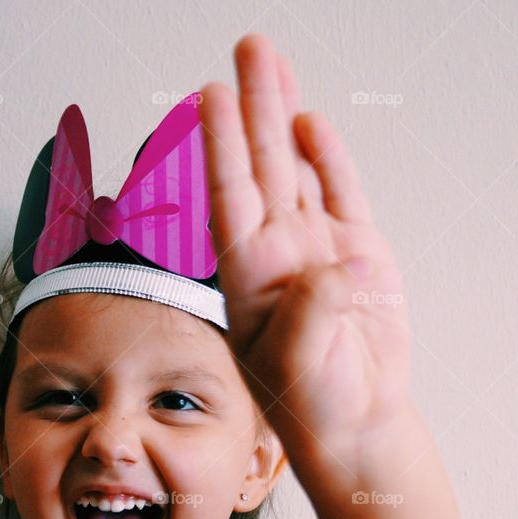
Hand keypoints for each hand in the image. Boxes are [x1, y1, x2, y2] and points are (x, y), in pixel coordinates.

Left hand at [199, 34, 410, 473]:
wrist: (354, 424)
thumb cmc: (311, 403)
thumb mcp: (300, 364)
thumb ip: (312, 312)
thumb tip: (341, 260)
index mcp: (248, 276)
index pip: (229, 199)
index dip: (220, 147)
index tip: (208, 97)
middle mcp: (276, 252)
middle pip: (259, 166)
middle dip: (252, 106)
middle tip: (246, 49)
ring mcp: (314, 247)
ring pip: (294, 168)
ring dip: (281, 115)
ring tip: (269, 62)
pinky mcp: (355, 252)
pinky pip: (337, 192)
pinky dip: (324, 157)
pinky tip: (307, 123)